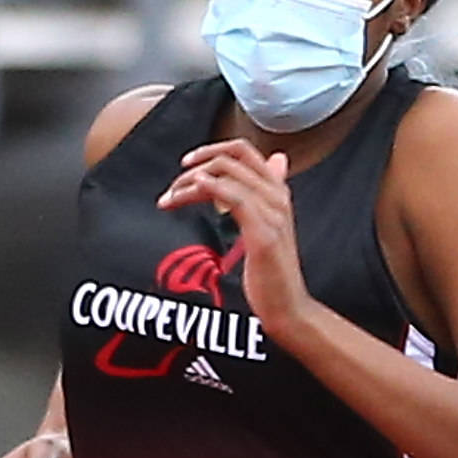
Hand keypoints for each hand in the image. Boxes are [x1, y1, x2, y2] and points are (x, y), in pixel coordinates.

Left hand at [156, 140, 314, 341]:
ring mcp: (273, 212)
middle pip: (232, 158)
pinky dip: (209, 188)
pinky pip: (234, 197)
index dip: (212, 150)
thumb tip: (277, 160)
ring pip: (227, 174)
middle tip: (172, 187)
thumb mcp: (267, 227)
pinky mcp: (264, 232)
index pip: (243, 151)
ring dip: (191, 182)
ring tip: (170, 198)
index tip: (187, 164)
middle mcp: (277, 196)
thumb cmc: (271, 274)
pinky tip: (190, 193)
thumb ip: (263, 196)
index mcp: (277, 191)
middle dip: (195, 166)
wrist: (287, 307)